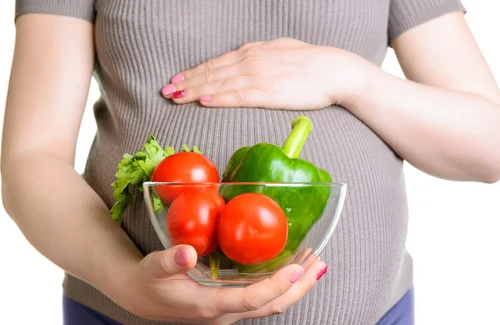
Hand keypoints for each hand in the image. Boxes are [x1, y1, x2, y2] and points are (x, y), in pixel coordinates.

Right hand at [108, 244, 326, 324]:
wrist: (142, 297)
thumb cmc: (148, 281)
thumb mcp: (153, 268)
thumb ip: (169, 261)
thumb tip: (186, 253)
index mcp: (210, 305)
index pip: (250, 301)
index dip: (275, 286)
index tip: (295, 269)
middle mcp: (226, 313)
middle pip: (272, 305)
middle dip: (299, 286)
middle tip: (319, 261)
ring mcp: (231, 310)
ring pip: (273, 303)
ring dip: (296, 285)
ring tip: (315, 262)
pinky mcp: (233, 304)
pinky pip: (265, 298)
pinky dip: (284, 284)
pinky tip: (293, 267)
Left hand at [161, 38, 363, 109]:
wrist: (334, 70)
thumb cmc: (311, 62)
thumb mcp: (281, 49)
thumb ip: (261, 52)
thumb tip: (246, 53)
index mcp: (252, 52)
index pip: (216, 63)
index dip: (194, 72)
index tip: (177, 79)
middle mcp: (250, 62)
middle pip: (211, 73)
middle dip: (186, 82)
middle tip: (165, 91)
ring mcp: (257, 76)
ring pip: (218, 84)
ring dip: (194, 91)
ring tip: (176, 97)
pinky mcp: (267, 92)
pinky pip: (237, 96)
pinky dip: (218, 97)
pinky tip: (204, 101)